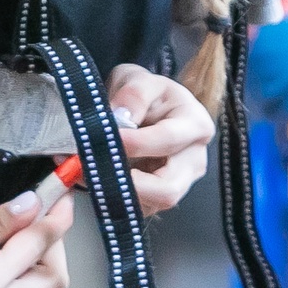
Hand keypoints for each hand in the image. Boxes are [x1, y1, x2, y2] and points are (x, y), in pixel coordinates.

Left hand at [106, 62, 211, 214]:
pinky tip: (99, 179)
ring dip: (120, 193)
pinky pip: (140, 208)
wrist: (145, 107)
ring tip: (92, 173)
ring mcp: (180, 182)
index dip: (135, 143)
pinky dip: (117, 198)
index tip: (108, 139)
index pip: (167, 141)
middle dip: (131, 184)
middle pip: (168, 188)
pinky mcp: (160, 197)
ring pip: (153, 204)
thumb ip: (134, 94)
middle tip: (97, 170)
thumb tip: (121, 118)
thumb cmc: (146, 94)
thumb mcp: (139, 79)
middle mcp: (194, 159)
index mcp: (195, 125)